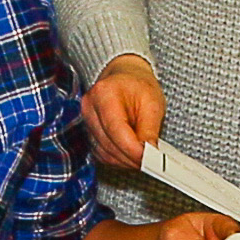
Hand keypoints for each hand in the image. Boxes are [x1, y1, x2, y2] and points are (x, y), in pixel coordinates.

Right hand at [82, 57, 164, 171]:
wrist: (127, 78)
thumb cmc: (138, 86)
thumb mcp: (153, 103)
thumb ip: (150, 131)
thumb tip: (149, 155)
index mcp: (104, 94)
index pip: (116, 131)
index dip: (133, 150)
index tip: (149, 159)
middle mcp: (90, 107)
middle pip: (108, 145)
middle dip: (130, 158)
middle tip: (150, 162)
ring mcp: (86, 121)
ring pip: (104, 153)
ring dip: (124, 161)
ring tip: (143, 157)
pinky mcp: (88, 132)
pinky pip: (101, 154)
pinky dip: (117, 159)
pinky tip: (130, 154)